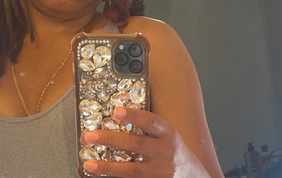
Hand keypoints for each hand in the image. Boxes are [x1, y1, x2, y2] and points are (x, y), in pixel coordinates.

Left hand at [83, 107, 209, 177]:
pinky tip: (101, 176)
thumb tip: (115, 117)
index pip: (151, 122)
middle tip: (89, 136)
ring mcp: (160, 172)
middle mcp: (166, 152)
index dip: (134, 115)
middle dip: (111, 139)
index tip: (116, 111)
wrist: (192, 175)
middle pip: (137, 144)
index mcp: (168, 134)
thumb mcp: (166, 135)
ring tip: (89, 163)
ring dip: (108, 166)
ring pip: (132, 169)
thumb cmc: (173, 151)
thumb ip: (147, 128)